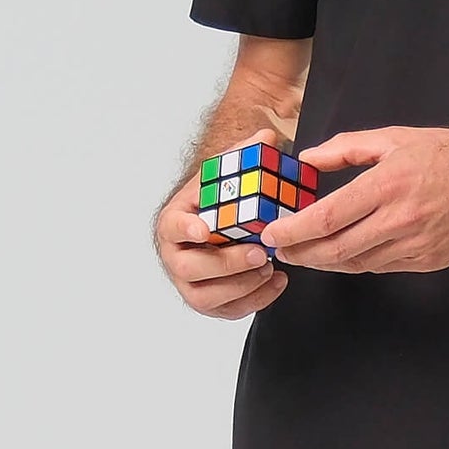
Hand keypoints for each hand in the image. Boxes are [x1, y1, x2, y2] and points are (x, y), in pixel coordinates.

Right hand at [154, 129, 289, 318]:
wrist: (218, 222)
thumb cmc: (219, 199)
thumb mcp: (229, 173)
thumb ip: (245, 154)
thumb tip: (267, 137)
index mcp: (175, 220)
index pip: (172, 226)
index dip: (185, 229)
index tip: (203, 230)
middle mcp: (176, 255)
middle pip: (190, 269)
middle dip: (226, 264)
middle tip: (259, 254)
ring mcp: (189, 282)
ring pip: (206, 297)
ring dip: (241, 287)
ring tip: (271, 269)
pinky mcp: (208, 301)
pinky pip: (226, 311)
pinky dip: (253, 301)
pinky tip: (277, 282)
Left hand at [260, 126, 448, 273]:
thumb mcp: (396, 138)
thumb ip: (348, 147)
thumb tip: (308, 158)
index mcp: (388, 184)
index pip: (329, 217)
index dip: (294, 231)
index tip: (272, 234)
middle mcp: (400, 220)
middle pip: (335, 250)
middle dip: (301, 253)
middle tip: (281, 251)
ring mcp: (414, 246)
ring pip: (356, 264)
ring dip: (325, 261)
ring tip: (306, 253)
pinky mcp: (427, 262)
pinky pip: (381, 267)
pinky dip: (356, 262)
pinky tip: (344, 252)